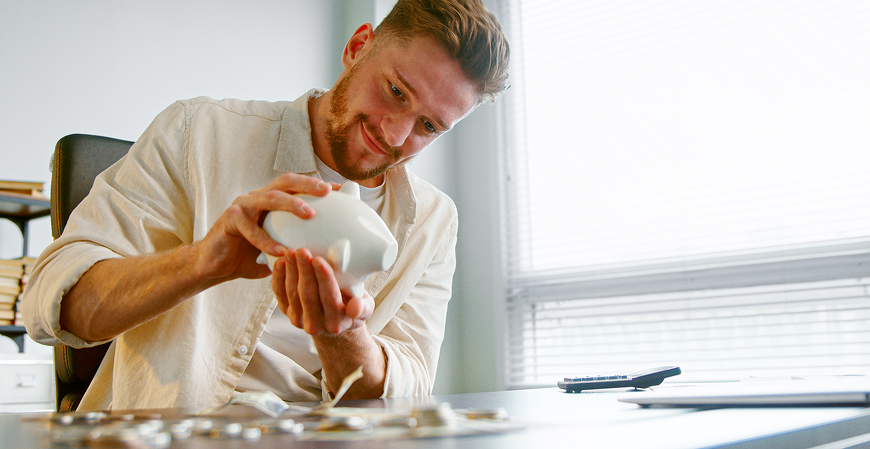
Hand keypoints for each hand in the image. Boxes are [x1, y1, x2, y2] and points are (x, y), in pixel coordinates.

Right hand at [191, 173, 334, 284]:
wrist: (213, 265)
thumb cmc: (249, 257)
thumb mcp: (280, 250)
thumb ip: (299, 245)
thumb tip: (331, 255)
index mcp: (271, 201)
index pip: (298, 187)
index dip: (319, 186)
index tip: (342, 190)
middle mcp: (257, 197)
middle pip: (285, 181)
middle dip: (308, 184)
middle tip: (327, 191)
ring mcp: (243, 206)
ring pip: (269, 197)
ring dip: (291, 204)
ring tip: (310, 213)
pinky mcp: (230, 220)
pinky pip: (251, 229)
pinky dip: (267, 241)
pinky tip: (281, 252)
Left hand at [273, 247, 374, 335]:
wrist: (334, 319)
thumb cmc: (352, 306)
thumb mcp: (366, 308)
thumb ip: (363, 307)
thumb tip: (355, 308)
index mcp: (336, 323)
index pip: (329, 298)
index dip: (323, 278)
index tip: (318, 260)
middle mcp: (316, 325)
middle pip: (308, 294)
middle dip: (304, 270)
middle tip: (302, 250)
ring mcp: (298, 319)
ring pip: (292, 292)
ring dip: (291, 270)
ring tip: (291, 252)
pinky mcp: (286, 312)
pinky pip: (279, 293)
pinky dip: (278, 276)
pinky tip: (280, 262)